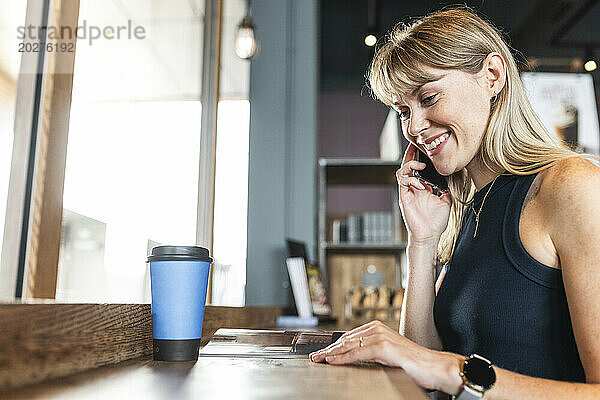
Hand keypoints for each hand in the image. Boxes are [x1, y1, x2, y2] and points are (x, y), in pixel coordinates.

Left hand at [309, 321, 464, 394]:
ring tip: (318, 359)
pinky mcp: (383, 347)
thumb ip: (372, 353)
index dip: (333, 345)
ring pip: (348, 345)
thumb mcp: (387, 356)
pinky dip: (342, 357)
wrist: (434, 366)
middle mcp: (377, 328)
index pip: (349, 337)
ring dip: (331, 353)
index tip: (321, 353)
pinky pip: (357, 353)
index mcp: (377, 328)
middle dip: (328, 349)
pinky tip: (332, 361)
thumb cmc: (414, 364)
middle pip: (345, 339)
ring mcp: (380, 336)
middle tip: (314, 357)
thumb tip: (353, 358)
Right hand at [396, 144, 451, 242]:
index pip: (418, 167)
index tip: (423, 146)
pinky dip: (411, 180)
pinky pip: (402, 183)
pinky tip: (421, 185)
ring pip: (402, 172)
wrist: (429, 236)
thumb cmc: (436, 221)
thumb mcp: (446, 200)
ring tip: (420, 166)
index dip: (418, 156)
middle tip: (415, 145)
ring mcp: (407, 192)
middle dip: (410, 154)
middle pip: (407, 165)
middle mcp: (413, 187)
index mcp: (422, 186)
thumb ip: (447, 188)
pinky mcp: (404, 198)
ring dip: (410, 166)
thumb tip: (454, 176)